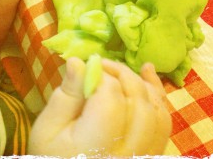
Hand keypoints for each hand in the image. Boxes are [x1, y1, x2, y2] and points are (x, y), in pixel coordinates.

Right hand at [28, 57, 171, 156]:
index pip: (111, 98)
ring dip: (139, 82)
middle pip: (137, 100)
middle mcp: (128, 152)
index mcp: (97, 145)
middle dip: (121, 74)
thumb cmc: (54, 156)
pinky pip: (163, 120)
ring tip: (118, 72)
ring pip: (155, 108)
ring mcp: (144, 153)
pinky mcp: (151, 151)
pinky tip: (147, 71)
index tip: (88, 69)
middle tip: (102, 66)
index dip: (102, 76)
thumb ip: (67, 94)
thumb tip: (78, 62)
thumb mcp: (49, 127)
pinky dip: (156, 92)